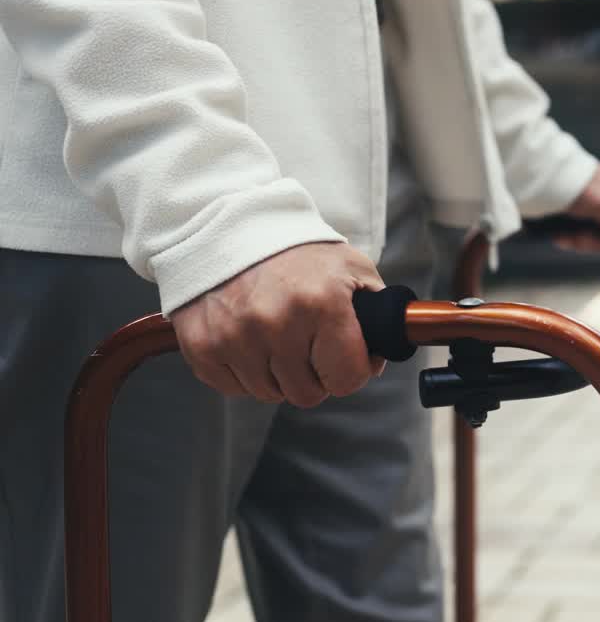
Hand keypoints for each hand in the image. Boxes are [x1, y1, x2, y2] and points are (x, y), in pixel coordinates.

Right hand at [170, 242, 385, 407]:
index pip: (347, 378)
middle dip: (314, 375)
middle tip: (308, 344)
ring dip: (277, 375)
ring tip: (276, 336)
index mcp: (322, 304)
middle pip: (307, 394)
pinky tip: (249, 339)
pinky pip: (233, 388)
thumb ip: (376, 313)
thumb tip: (377, 358)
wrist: (231, 227)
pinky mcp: (202, 346)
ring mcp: (235, 337)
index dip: (351, 371)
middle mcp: (277, 323)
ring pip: (269, 394)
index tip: (345, 357)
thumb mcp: (352, 268)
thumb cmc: (297, 251)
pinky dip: (244, 372)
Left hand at [556, 162, 599, 263]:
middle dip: (596, 241)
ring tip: (570, 237)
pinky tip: (562, 236)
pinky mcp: (577, 213)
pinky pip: (580, 234)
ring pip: (596, 236)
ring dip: (581, 241)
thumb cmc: (575, 182)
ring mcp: (594, 205)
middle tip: (585, 238)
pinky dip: (571, 238)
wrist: (540, 180)